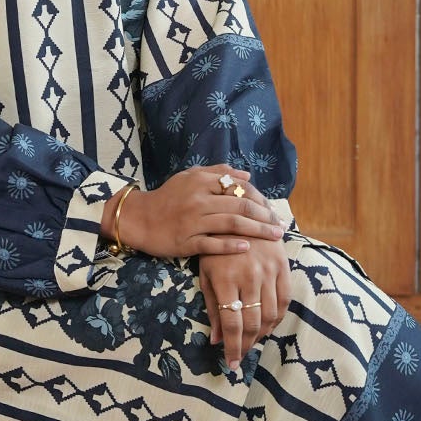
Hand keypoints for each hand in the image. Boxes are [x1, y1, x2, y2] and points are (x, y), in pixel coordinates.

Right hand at [116, 165, 285, 259]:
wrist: (139, 218)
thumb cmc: (167, 198)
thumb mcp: (189, 177)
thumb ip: (217, 173)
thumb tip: (246, 175)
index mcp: (201, 182)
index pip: (239, 188)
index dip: (259, 198)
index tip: (273, 209)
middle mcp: (199, 200)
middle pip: (240, 205)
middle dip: (265, 216)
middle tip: (281, 225)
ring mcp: (192, 221)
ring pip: (231, 224)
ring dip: (257, 230)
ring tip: (274, 236)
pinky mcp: (186, 241)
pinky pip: (212, 244)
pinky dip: (231, 245)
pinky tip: (247, 247)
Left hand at [199, 240, 290, 370]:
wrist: (238, 211)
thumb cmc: (215, 245)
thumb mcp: (206, 273)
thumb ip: (213, 306)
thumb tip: (216, 339)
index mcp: (225, 279)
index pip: (232, 323)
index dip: (232, 347)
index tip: (231, 363)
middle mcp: (249, 277)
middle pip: (252, 323)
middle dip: (246, 345)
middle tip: (241, 356)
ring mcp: (268, 271)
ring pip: (270, 315)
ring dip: (262, 334)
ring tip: (253, 343)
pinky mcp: (282, 266)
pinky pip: (284, 299)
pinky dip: (278, 317)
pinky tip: (269, 325)